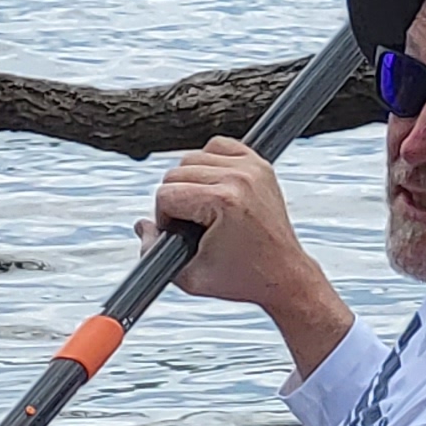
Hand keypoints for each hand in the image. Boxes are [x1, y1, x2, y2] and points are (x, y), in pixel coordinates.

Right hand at [141, 137, 351, 376]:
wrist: (284, 275)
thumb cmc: (241, 279)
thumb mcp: (189, 276)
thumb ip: (154, 251)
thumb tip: (142, 225)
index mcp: (223, 201)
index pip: (167, 194)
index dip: (165, 220)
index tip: (179, 236)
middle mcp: (239, 178)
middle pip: (176, 173)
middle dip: (176, 201)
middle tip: (191, 226)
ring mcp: (252, 168)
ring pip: (193, 158)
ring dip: (189, 183)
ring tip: (202, 210)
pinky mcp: (259, 164)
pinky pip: (219, 146)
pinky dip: (209, 163)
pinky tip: (212, 186)